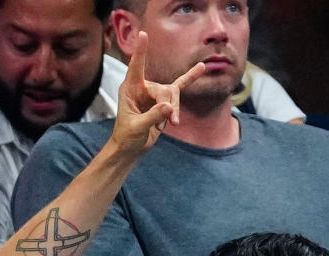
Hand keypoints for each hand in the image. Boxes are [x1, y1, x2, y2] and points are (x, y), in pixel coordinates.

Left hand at [110, 31, 205, 155]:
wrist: (131, 147)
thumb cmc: (127, 137)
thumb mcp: (137, 128)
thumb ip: (152, 117)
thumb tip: (169, 107)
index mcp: (129, 89)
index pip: (136, 67)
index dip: (140, 52)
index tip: (143, 35)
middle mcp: (141, 87)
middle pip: (165, 89)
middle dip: (169, 105)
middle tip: (167, 122)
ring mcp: (153, 93)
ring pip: (174, 93)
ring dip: (175, 110)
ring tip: (173, 123)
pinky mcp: (163, 100)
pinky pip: (180, 86)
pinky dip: (190, 78)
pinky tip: (201, 68)